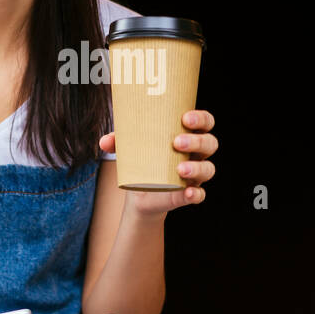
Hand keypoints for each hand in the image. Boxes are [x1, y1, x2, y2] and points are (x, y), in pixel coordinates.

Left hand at [98, 109, 217, 217]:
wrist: (139, 192)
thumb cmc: (140, 159)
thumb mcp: (129, 147)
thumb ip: (117, 142)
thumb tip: (104, 142)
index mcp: (188, 135)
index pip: (205, 122)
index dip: (201, 118)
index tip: (185, 118)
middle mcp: (196, 153)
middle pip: (210, 143)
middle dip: (197, 141)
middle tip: (176, 142)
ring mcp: (195, 174)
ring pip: (208, 168)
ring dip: (197, 167)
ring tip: (180, 170)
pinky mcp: (189, 194)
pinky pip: (200, 194)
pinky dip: (196, 194)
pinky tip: (189, 193)